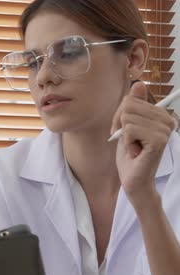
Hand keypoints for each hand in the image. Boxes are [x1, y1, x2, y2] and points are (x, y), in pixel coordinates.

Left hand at [111, 81, 175, 200]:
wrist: (133, 179)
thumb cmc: (129, 154)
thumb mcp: (126, 126)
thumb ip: (132, 106)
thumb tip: (138, 84)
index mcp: (161, 114)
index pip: (131, 99)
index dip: (119, 116)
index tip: (124, 131)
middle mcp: (167, 120)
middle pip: (127, 106)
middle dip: (119, 125)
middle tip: (128, 141)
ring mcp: (165, 129)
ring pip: (127, 117)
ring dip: (124, 136)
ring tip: (133, 147)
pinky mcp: (159, 140)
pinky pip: (129, 129)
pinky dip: (126, 142)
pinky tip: (135, 152)